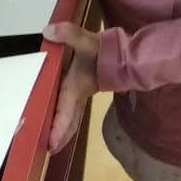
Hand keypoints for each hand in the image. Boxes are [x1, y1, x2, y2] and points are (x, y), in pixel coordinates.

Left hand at [42, 21, 99, 152]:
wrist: (132, 55)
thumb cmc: (109, 52)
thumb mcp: (88, 41)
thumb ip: (70, 35)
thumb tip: (49, 30)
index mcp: (76, 87)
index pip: (65, 112)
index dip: (58, 129)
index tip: (51, 145)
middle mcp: (79, 95)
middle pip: (69, 122)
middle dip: (60, 136)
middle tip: (49, 150)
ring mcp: (84, 94)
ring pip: (72, 118)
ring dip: (64, 130)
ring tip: (53, 142)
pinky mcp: (87, 89)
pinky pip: (74, 110)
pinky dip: (67, 119)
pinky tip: (61, 119)